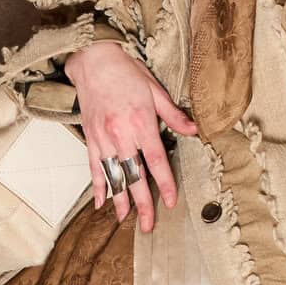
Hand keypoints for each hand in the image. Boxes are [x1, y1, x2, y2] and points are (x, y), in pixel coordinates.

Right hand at [64, 41, 197, 230]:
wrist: (92, 59)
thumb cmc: (125, 71)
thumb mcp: (155, 89)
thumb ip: (173, 114)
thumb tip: (194, 130)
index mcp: (140, 123)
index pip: (156, 161)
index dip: (164, 184)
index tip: (170, 202)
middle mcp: (120, 135)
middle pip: (134, 176)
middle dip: (142, 203)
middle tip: (149, 225)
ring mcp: (103, 139)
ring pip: (113, 176)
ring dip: (119, 200)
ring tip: (125, 220)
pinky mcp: (91, 138)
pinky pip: (94, 167)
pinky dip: (98, 186)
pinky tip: (101, 202)